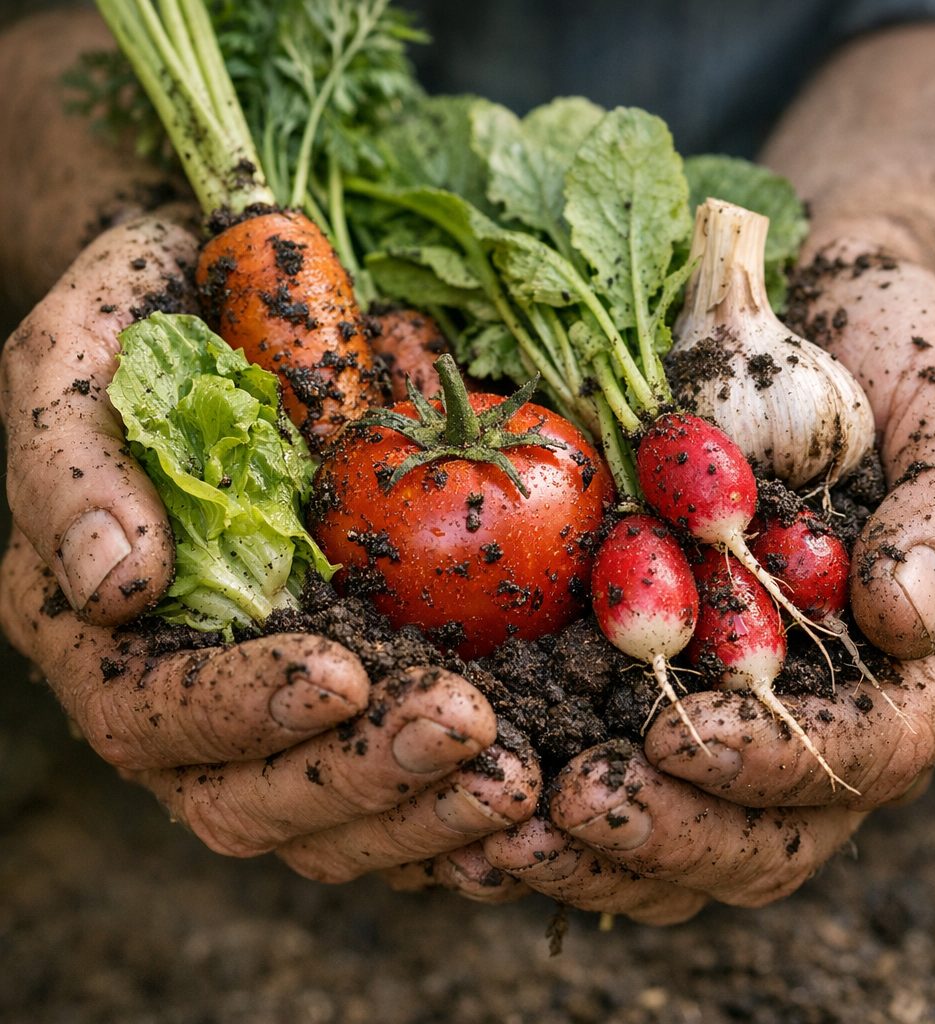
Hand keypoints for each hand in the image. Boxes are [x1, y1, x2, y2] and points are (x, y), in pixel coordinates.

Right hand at [0, 212, 536, 877]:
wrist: (233, 305)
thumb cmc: (149, 327)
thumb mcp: (79, 359)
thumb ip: (75, 467)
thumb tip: (118, 586)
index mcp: (102, 635)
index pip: (152, 717)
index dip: (238, 714)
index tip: (339, 678)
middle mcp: (191, 694)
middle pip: (250, 800)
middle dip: (359, 777)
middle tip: (466, 732)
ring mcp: (286, 704)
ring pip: (335, 820)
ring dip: (428, 814)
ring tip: (516, 779)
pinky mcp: (370, 690)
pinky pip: (408, 784)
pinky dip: (464, 805)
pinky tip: (536, 792)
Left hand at [473, 251, 934, 922]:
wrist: (818, 325)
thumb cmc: (896, 360)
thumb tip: (905, 620)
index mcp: (928, 668)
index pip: (868, 754)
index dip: (776, 764)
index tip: (676, 740)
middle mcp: (841, 712)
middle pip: (772, 834)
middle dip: (672, 833)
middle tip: (571, 807)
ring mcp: (752, 708)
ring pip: (692, 835)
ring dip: (602, 854)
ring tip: (511, 834)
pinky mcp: (671, 685)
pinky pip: (624, 779)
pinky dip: (560, 808)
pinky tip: (490, 806)